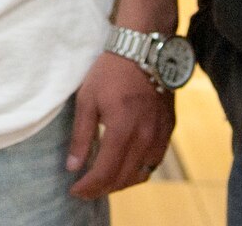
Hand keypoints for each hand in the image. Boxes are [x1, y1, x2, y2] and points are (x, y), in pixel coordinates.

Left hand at [67, 52, 173, 198]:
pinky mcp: (169, 129)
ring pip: (141, 174)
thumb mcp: (87, 99)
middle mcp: (145, 136)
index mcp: (122, 129)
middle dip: (102, 188)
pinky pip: (155, 161)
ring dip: (122, 182)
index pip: (105, 172)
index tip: (75, 191)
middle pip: (124, 178)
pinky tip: (126, 166)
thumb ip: (81, 136)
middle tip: (86, 189)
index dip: (89, 187)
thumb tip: (73, 166)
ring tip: (104, 181)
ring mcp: (160, 134)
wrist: (143, 49)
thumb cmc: (110, 71)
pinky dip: (139, 170)